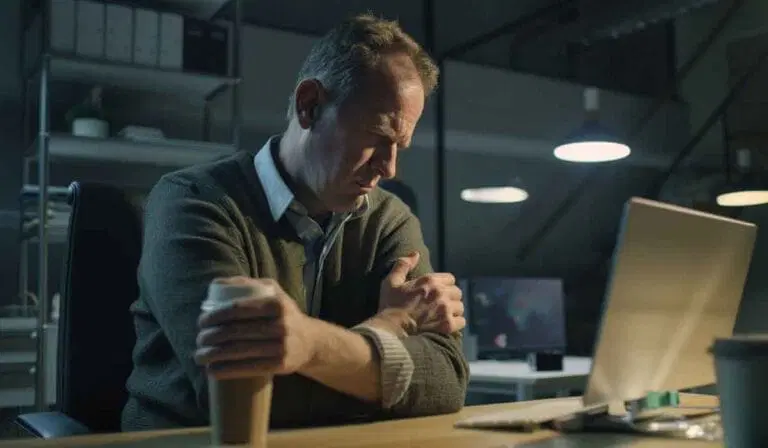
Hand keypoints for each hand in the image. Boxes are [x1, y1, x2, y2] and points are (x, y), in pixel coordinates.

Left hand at [195, 277, 316, 379]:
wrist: (311, 342)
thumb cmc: (284, 315)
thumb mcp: (274, 293)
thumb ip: (248, 284)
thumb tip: (217, 284)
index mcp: (275, 304)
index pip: (238, 309)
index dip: (215, 316)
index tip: (201, 322)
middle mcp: (280, 325)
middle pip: (235, 332)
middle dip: (210, 337)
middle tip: (199, 340)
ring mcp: (280, 346)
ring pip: (239, 351)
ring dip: (213, 355)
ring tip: (199, 357)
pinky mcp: (279, 365)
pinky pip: (248, 368)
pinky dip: (226, 370)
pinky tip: (212, 371)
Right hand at [378, 252, 465, 333]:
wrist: (391, 328)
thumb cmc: (390, 305)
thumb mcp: (392, 281)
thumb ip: (403, 264)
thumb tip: (416, 253)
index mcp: (429, 280)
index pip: (451, 279)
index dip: (445, 285)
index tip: (437, 292)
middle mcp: (440, 293)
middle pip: (457, 293)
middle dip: (450, 298)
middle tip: (440, 305)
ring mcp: (445, 309)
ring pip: (460, 307)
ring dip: (453, 311)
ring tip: (443, 315)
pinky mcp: (448, 325)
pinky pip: (461, 322)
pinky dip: (456, 323)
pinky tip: (446, 324)